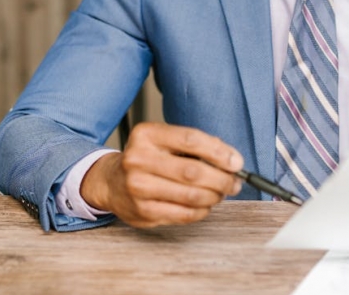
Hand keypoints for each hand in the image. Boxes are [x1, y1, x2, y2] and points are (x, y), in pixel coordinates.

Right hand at [80, 122, 243, 227]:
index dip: (219, 151)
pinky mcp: (143, 212)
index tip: (236, 162)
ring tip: (220, 193)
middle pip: (193, 171)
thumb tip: (231, 160)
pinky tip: (204, 205)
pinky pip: (184, 214)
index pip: (191, 139)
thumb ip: (196, 146)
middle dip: (222, 179)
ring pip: (191, 196)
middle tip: (234, 182)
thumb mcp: (164, 141)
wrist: (111, 182)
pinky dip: (202, 211)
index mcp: (146, 134)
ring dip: (214, 196)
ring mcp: (138, 187)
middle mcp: (138, 159)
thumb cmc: (147, 159)